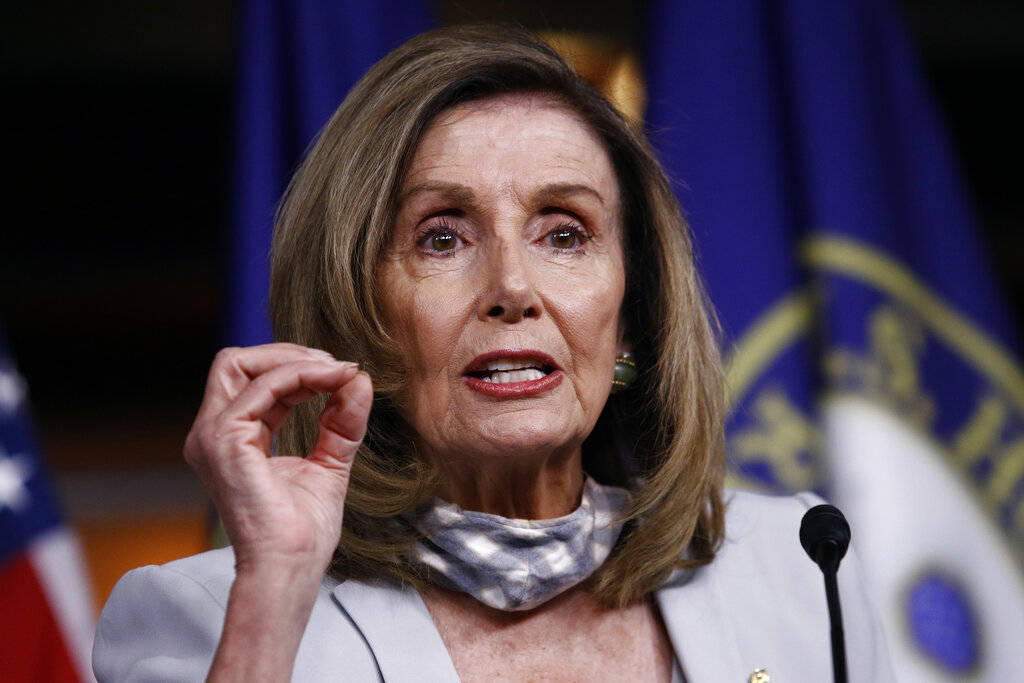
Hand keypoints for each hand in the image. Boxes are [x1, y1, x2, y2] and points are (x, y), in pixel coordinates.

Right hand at [184, 343, 372, 578]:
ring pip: (239, 362)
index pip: (255, 381)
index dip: (299, 368)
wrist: (289, 567)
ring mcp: (212, 435)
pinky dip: (300, 374)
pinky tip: (331, 380)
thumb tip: (358, 379)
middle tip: (337, 365)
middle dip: (290, 353)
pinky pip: (261, 386)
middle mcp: (213, 433)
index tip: (344, 373)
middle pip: (237, 362)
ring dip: (295, 359)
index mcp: (233, 438)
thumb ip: (341, 421)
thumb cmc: (302, 531)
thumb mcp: (329, 463)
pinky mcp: (223, 439)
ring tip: (337, 370)